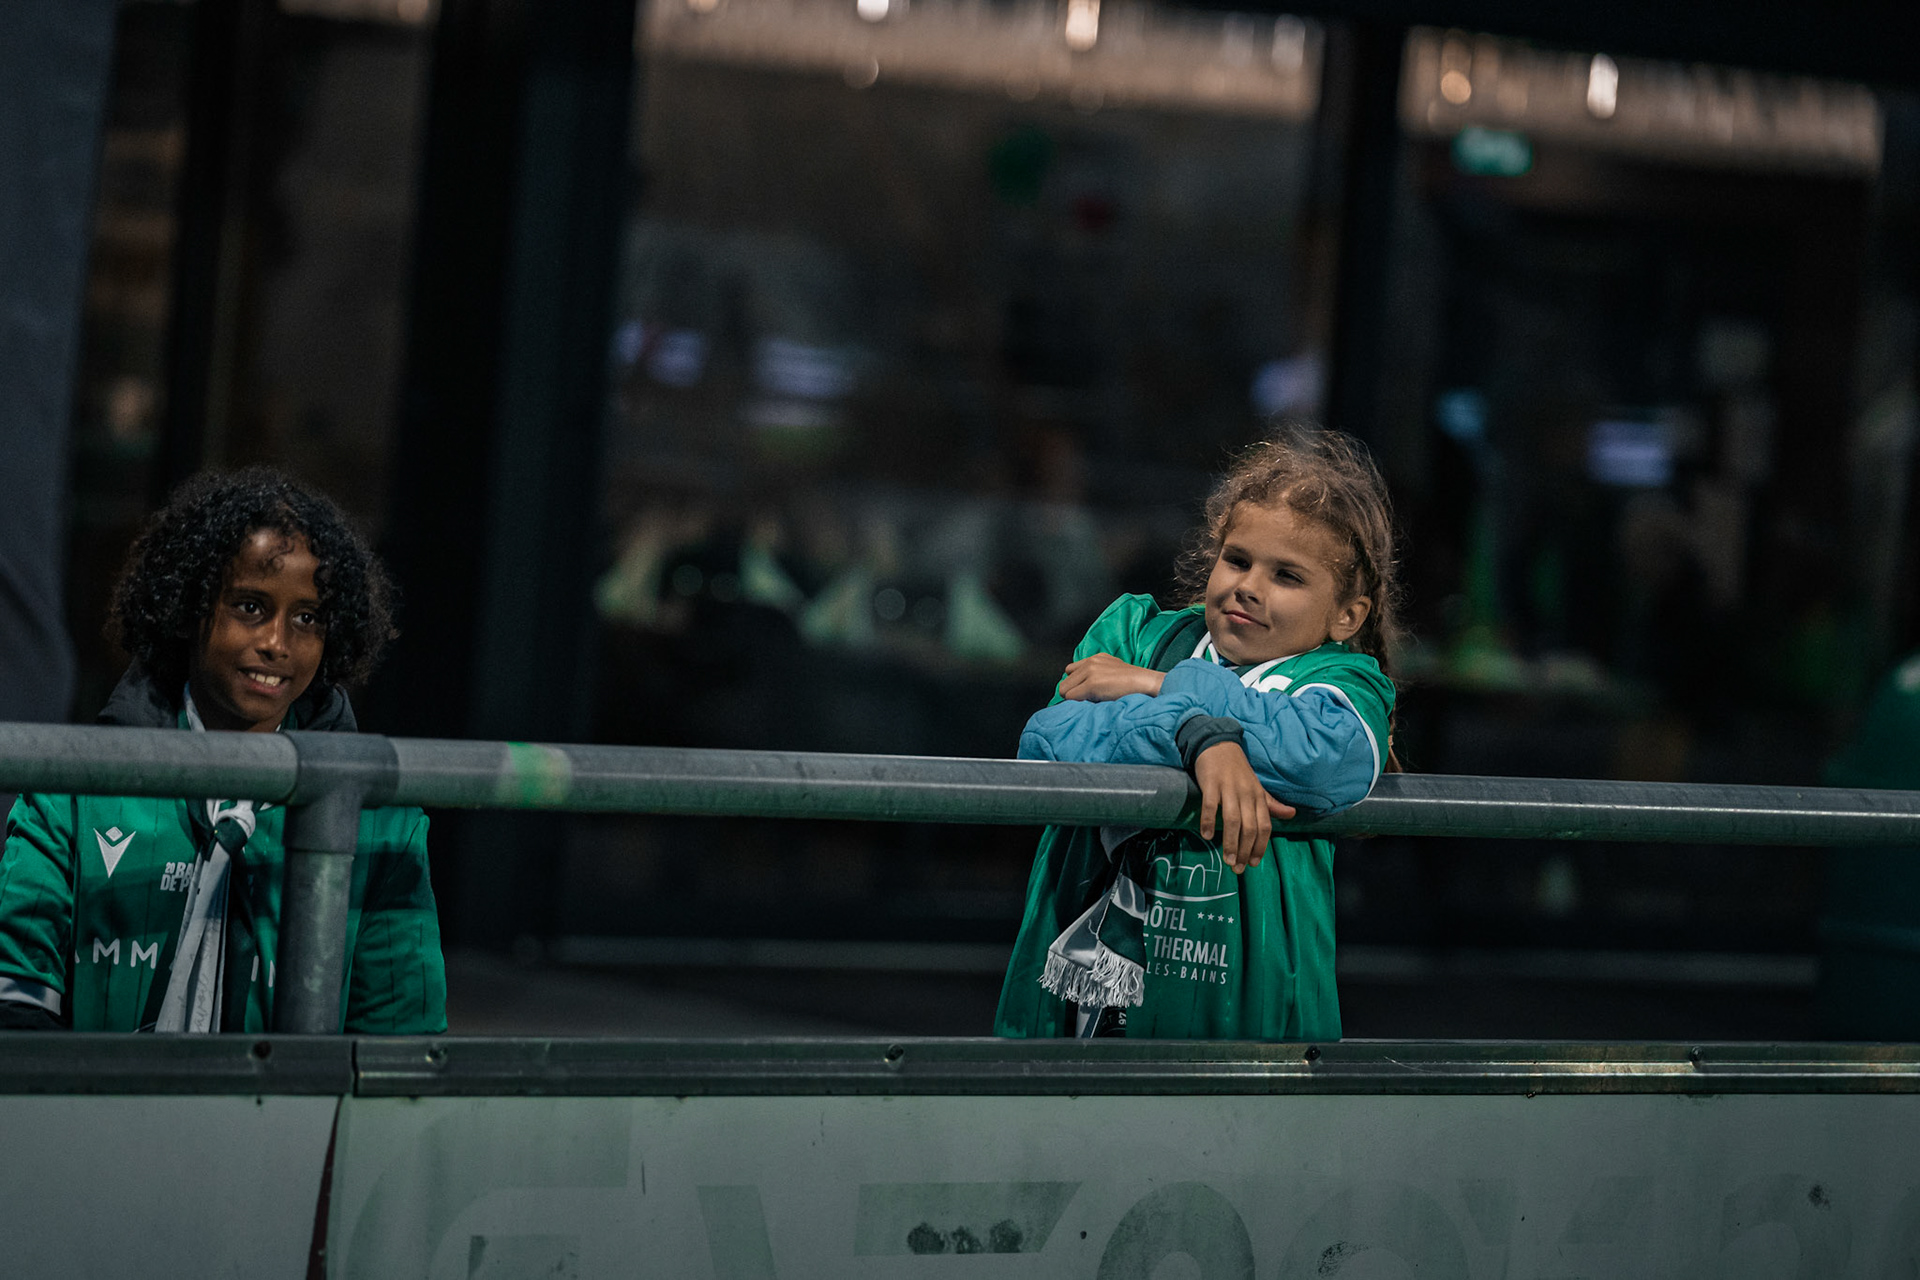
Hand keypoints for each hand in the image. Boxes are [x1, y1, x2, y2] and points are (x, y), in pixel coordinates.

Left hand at [1058, 653, 1164, 701]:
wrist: (1146, 684)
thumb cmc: (1133, 685)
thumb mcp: (1112, 674)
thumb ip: (1096, 677)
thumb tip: (1081, 692)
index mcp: (1096, 658)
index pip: (1070, 671)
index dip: (1076, 685)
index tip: (1084, 694)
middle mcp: (1091, 662)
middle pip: (1065, 681)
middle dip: (1073, 692)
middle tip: (1088, 700)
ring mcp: (1090, 672)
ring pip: (1065, 690)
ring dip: (1075, 698)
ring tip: (1092, 701)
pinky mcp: (1092, 684)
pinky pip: (1071, 697)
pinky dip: (1078, 704)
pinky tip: (1093, 704)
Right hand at [1194, 741, 1297, 872]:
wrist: (1219, 744)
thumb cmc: (1238, 771)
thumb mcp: (1257, 787)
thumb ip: (1271, 804)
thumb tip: (1292, 815)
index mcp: (1258, 797)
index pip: (1264, 826)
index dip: (1260, 846)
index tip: (1253, 863)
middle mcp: (1246, 794)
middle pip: (1249, 827)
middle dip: (1245, 850)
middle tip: (1237, 868)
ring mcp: (1229, 788)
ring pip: (1232, 819)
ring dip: (1230, 842)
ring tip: (1226, 860)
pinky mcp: (1211, 783)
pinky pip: (1211, 805)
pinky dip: (1209, 821)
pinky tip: (1206, 835)